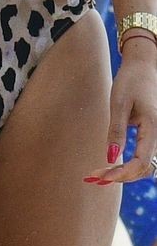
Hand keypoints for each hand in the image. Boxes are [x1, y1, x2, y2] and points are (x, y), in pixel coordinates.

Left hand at [85, 42, 156, 186]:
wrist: (143, 67)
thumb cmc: (130, 81)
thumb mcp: (118, 103)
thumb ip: (116, 131)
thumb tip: (110, 158)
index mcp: (154, 127)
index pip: (141, 162)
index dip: (123, 173)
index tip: (101, 176)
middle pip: (145, 168)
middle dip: (121, 176)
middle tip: (94, 177)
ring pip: (146, 166)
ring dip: (125, 174)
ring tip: (98, 175)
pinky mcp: (151, 136)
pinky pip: (144, 158)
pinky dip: (128, 166)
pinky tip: (110, 167)